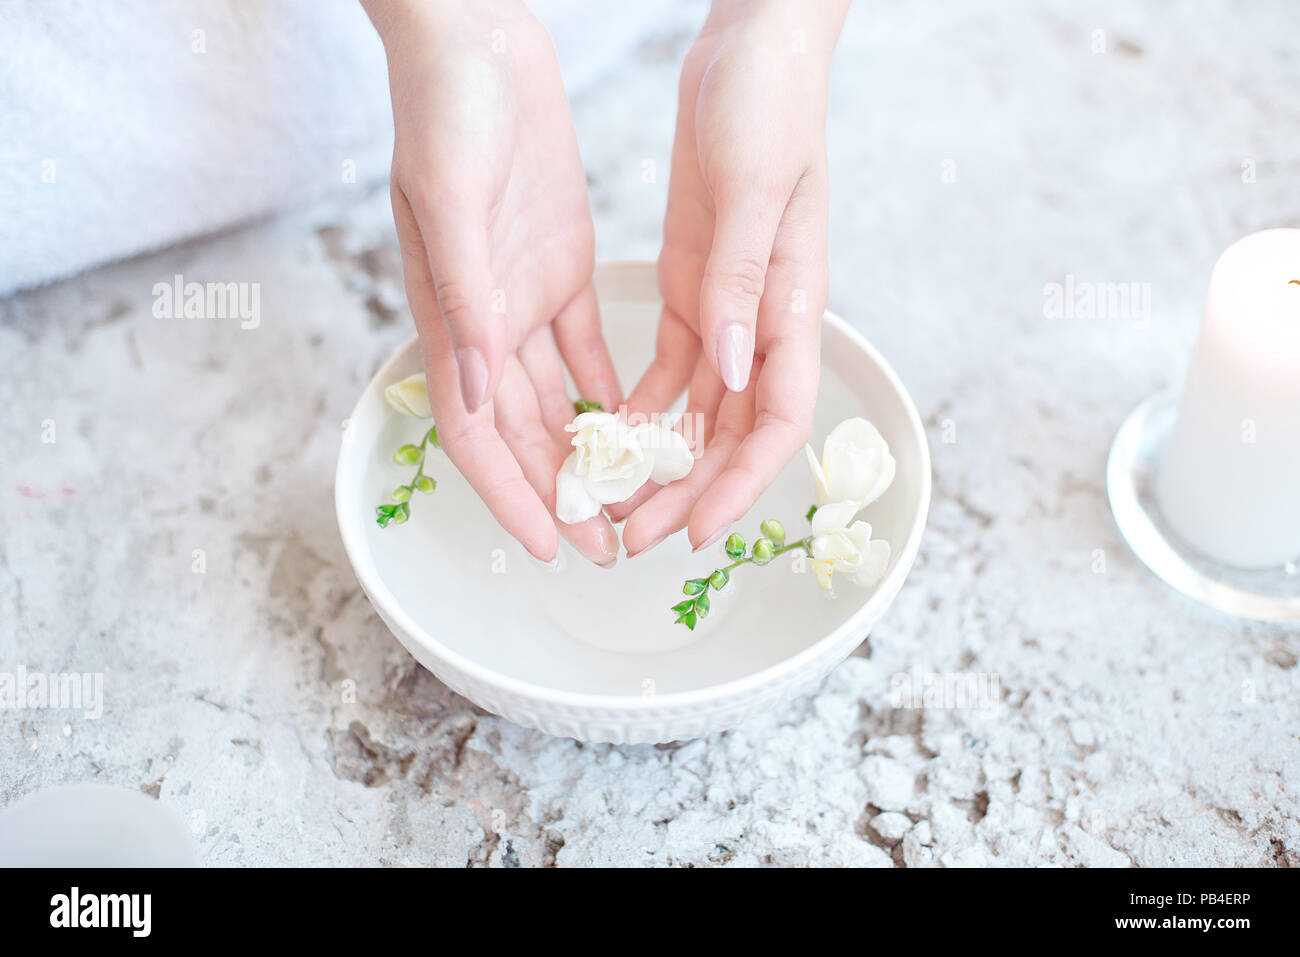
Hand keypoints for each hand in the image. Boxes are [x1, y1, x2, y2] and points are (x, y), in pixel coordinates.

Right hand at [365, 0, 621, 564]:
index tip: (551, 544)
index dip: (509, 494)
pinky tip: (636, 422)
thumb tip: (473, 390)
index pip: (476, 433)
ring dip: (588, 452)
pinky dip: (607, 389)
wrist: (475, 44)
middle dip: (560, 493)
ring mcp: (524, 295)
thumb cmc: (446, 113)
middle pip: (522, 432)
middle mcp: (486, 321)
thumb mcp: (453, 203)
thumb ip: (466, 299)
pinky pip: (586, 348)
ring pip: (556, 399)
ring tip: (628, 499)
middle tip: (607, 544)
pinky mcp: (560, 265)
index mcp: (451, 317)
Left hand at [614, 0, 849, 555]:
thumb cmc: (768, 104)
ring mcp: (726, 305)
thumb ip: (738, 282)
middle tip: (634, 536)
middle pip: (731, 432)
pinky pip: (672, 366)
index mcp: (791, 303)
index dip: (740, 484)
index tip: (696, 531)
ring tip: (616, 501)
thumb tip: (731, 373)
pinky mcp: (691, 282)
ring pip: (699, 410)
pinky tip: (611, 435)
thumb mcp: (750, 190)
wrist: (749, 48)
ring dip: (662, 460)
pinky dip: (645, 406)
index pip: (776, 420)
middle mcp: (762, 319)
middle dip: (688, 491)